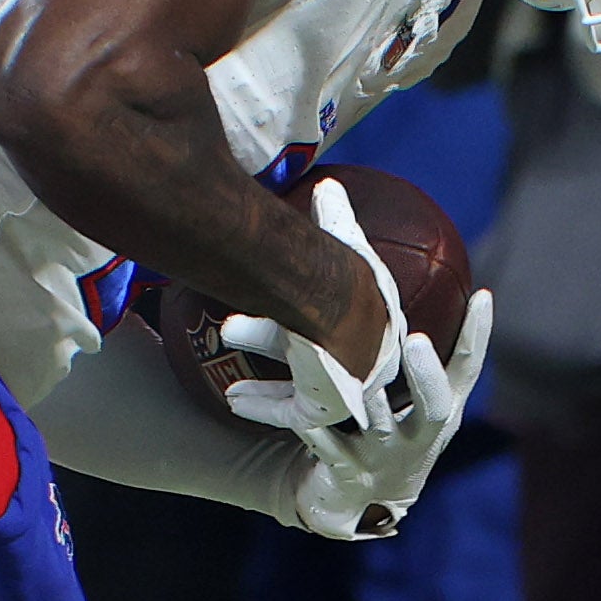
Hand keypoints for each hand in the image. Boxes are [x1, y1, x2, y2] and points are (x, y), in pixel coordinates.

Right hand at [215, 176, 406, 433]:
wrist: (337, 309)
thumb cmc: (343, 274)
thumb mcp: (342, 238)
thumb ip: (334, 215)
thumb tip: (326, 185)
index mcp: (371, 319)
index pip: (334, 320)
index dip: (302, 316)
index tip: (280, 311)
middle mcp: (362, 356)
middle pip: (310, 354)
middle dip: (269, 340)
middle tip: (229, 327)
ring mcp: (348, 386)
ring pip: (300, 388)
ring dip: (266, 386)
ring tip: (233, 384)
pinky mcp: (328, 408)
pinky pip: (291, 414)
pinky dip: (263, 407)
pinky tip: (235, 400)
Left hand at [286, 293, 492, 539]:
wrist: (362, 502)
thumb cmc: (392, 432)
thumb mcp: (414, 401)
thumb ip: (414, 355)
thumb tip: (396, 284)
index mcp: (442, 410)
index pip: (467, 370)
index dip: (478, 335)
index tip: (482, 295)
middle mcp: (420, 435)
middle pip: (435, 406)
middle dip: (427, 375)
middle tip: (417, 341)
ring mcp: (386, 456)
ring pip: (377, 422)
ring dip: (364, 395)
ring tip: (347, 363)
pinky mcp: (349, 471)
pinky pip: (324, 443)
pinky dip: (306, 424)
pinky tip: (285, 410)